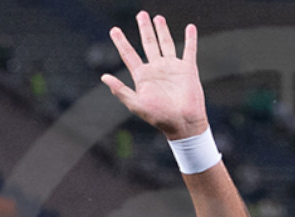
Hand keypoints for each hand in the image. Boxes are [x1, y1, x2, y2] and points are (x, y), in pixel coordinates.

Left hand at [101, 12, 207, 139]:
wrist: (183, 123)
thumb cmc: (159, 117)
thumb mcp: (136, 104)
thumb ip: (120, 90)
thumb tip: (104, 77)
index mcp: (143, 76)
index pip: (129, 55)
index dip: (121, 42)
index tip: (114, 30)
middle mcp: (156, 69)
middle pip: (148, 44)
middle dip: (144, 29)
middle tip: (141, 14)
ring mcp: (172, 68)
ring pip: (166, 43)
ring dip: (162, 30)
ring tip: (158, 17)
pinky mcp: (187, 69)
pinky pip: (189, 50)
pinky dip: (190, 39)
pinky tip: (190, 28)